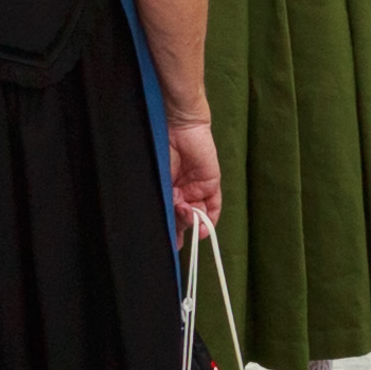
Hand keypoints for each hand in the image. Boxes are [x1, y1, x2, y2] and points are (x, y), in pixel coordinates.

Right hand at [165, 114, 221, 231]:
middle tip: (174, 229)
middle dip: (179, 227)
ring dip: (192, 223)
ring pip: (197, 215)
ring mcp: (196, 188)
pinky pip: (213, 207)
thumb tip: (165, 221)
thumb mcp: (157, 179)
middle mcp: (180, 192)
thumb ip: (162, 199)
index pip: (168, 215)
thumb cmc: (159, 146)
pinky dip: (209, 220)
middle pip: (182, 218)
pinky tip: (203, 229)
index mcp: (165, 189)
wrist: (177, 125)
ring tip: (186, 218)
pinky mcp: (211, 183)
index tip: (168, 244)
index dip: (169, 231)